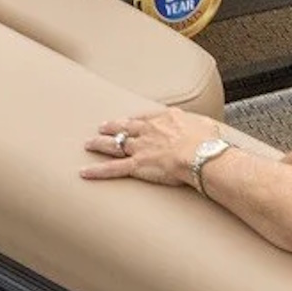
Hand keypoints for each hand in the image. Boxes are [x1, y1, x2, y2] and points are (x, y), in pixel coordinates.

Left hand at [82, 108, 220, 187]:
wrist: (200, 154)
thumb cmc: (207, 141)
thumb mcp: (206, 124)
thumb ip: (198, 125)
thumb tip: (202, 127)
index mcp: (167, 118)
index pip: (146, 117)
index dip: (135, 119)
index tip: (129, 120)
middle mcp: (150, 130)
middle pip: (126, 127)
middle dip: (113, 126)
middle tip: (102, 126)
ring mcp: (141, 147)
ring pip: (115, 144)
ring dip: (100, 143)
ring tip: (89, 144)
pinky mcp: (136, 165)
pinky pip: (112, 169)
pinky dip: (97, 171)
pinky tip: (84, 173)